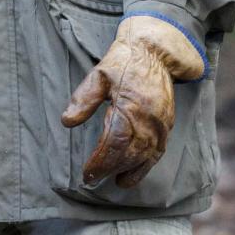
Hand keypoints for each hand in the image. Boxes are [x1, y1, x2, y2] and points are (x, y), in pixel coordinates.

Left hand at [61, 15, 204, 187]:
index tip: (87, 173)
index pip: (114, 142)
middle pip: (130, 153)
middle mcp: (149, 118)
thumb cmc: (122, 63)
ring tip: (113, 181)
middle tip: (93, 179)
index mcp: (131, 106)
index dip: (101, 162)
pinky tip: (132, 173)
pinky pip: (158, 151)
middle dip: (111, 169)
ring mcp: (161, 123)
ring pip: (146, 155)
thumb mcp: (98, 75)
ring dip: (129, 171)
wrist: (155, 53)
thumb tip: (67, 122)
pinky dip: (146, 165)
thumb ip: (83, 99)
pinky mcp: (167, 124)